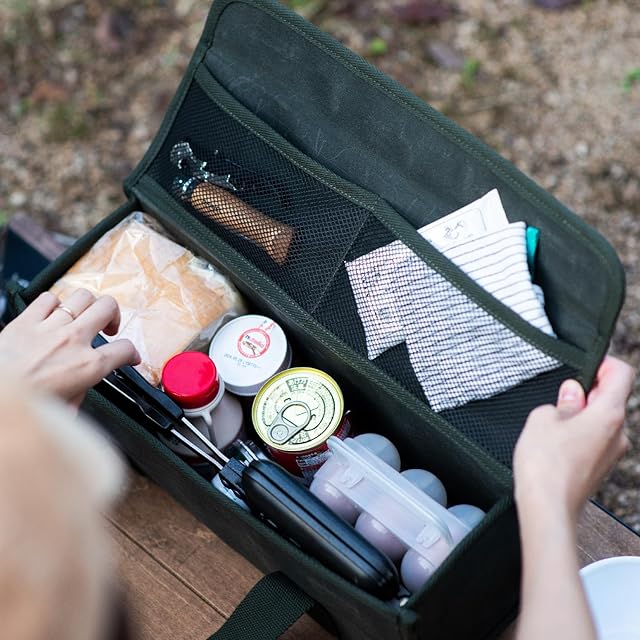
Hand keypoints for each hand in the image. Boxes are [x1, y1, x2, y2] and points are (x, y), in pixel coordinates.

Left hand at [0, 289, 139, 405]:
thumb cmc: (26, 405)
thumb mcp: (66, 410)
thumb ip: (79, 395)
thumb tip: (79, 391)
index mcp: (88, 365)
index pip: (125, 349)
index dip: (132, 353)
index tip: (129, 356)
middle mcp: (73, 341)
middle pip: (108, 307)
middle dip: (114, 315)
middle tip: (108, 327)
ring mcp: (50, 327)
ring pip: (83, 296)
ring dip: (88, 306)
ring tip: (84, 316)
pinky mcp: (25, 321)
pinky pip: (48, 298)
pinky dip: (54, 304)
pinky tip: (53, 314)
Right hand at [513, 356, 633, 522]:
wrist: (547, 508)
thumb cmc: (545, 466)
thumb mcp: (543, 418)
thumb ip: (563, 401)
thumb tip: (572, 395)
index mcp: (608, 415)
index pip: (621, 374)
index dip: (603, 363)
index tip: (585, 366)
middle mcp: (618, 434)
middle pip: (610, 399)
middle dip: (586, 393)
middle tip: (559, 399)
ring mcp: (612, 453)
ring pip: (601, 421)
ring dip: (580, 416)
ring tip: (553, 426)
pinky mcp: (600, 468)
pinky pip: (594, 440)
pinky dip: (578, 435)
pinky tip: (555, 445)